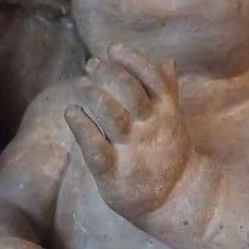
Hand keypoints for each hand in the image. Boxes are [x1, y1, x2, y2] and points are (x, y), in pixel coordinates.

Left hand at [64, 43, 191, 219]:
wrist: (178, 199)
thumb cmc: (169, 154)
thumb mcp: (173, 121)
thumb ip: (168, 91)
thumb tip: (168, 60)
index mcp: (166, 113)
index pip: (152, 78)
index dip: (133, 60)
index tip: (114, 48)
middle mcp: (149, 128)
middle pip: (130, 91)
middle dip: (109, 73)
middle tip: (91, 64)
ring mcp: (132, 150)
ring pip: (112, 115)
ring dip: (94, 95)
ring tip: (80, 84)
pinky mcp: (114, 172)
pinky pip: (95, 147)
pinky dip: (81, 127)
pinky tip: (71, 112)